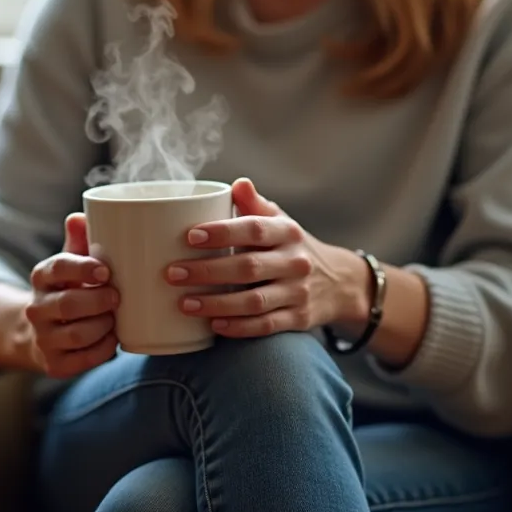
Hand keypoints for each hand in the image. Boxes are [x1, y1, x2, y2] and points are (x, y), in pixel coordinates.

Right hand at [24, 213, 119, 377]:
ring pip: (77, 334)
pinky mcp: (53, 365)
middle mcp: (36, 308)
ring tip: (116, 318)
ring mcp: (43, 338)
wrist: (43, 332)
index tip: (106, 271)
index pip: (57, 268)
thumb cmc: (69, 289)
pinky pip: (83, 360)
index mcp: (41, 276)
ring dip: (103, 326)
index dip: (82, 268)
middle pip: (67, 304)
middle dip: (98, 301)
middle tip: (117, 297)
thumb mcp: (70, 264)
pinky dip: (103, 350)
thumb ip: (79, 241)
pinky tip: (111, 339)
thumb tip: (79, 216)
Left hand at [166, 178, 370, 337]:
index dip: (222, 232)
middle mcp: (295, 261)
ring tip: (184, 303)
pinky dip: (239, 327)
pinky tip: (214, 325)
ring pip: (254, 301)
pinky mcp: (299, 319)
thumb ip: (255, 205)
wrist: (338, 282)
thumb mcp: (280, 221)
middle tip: (173, 273)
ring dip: (217, 303)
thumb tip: (238, 183)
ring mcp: (298, 292)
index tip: (189, 236)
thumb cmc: (292, 247)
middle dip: (207, 271)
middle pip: (248, 268)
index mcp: (287, 232)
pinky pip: (266, 326)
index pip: (253, 229)